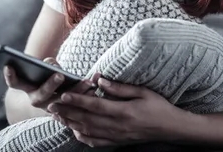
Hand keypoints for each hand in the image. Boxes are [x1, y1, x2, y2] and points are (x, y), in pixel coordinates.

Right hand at [3, 57, 97, 111]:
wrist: (53, 98)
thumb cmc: (45, 76)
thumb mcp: (43, 68)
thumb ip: (47, 63)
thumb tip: (53, 64)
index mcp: (26, 87)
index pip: (14, 82)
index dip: (10, 75)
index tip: (8, 65)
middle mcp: (36, 100)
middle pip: (42, 94)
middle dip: (50, 84)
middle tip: (59, 75)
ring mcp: (50, 108)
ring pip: (63, 101)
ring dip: (76, 91)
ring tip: (86, 81)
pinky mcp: (66, 111)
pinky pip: (76, 104)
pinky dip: (85, 93)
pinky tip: (94, 83)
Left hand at [47, 76, 176, 147]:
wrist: (171, 128)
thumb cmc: (158, 106)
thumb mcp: (142, 92)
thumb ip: (119, 87)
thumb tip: (99, 80)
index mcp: (123, 112)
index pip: (94, 106)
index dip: (77, 101)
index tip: (63, 95)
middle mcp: (117, 126)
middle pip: (86, 120)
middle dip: (67, 112)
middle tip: (51, 106)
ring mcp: (116, 136)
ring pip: (88, 131)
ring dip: (71, 123)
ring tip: (57, 116)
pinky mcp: (118, 142)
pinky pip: (96, 142)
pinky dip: (83, 137)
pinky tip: (74, 130)